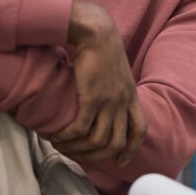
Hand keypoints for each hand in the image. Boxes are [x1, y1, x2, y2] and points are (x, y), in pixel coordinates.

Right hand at [51, 0, 146, 166]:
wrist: (96, 32)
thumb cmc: (102, 48)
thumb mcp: (116, 71)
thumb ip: (115, 87)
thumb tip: (103, 99)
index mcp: (131, 96)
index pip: (139, 131)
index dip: (132, 150)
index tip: (121, 162)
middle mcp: (123, 102)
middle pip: (117, 142)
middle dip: (98, 157)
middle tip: (80, 158)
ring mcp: (109, 101)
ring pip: (97, 140)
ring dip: (78, 149)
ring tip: (62, 148)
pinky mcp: (92, 98)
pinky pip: (81, 128)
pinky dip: (68, 138)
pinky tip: (56, 138)